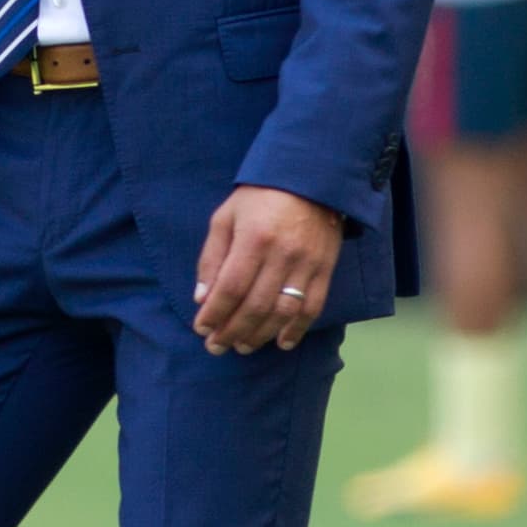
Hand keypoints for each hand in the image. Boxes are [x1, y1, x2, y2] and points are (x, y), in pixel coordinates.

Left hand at [192, 184, 343, 357]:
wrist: (309, 179)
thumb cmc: (259, 197)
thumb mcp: (226, 217)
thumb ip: (212, 257)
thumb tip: (202, 298)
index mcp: (253, 238)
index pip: (231, 287)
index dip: (215, 313)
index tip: (201, 329)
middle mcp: (281, 254)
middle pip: (255, 305)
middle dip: (232, 331)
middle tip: (217, 347)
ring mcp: (306, 264)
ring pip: (282, 312)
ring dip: (260, 335)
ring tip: (242, 346)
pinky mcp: (325, 270)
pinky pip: (312, 307)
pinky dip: (297, 330)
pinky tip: (281, 343)